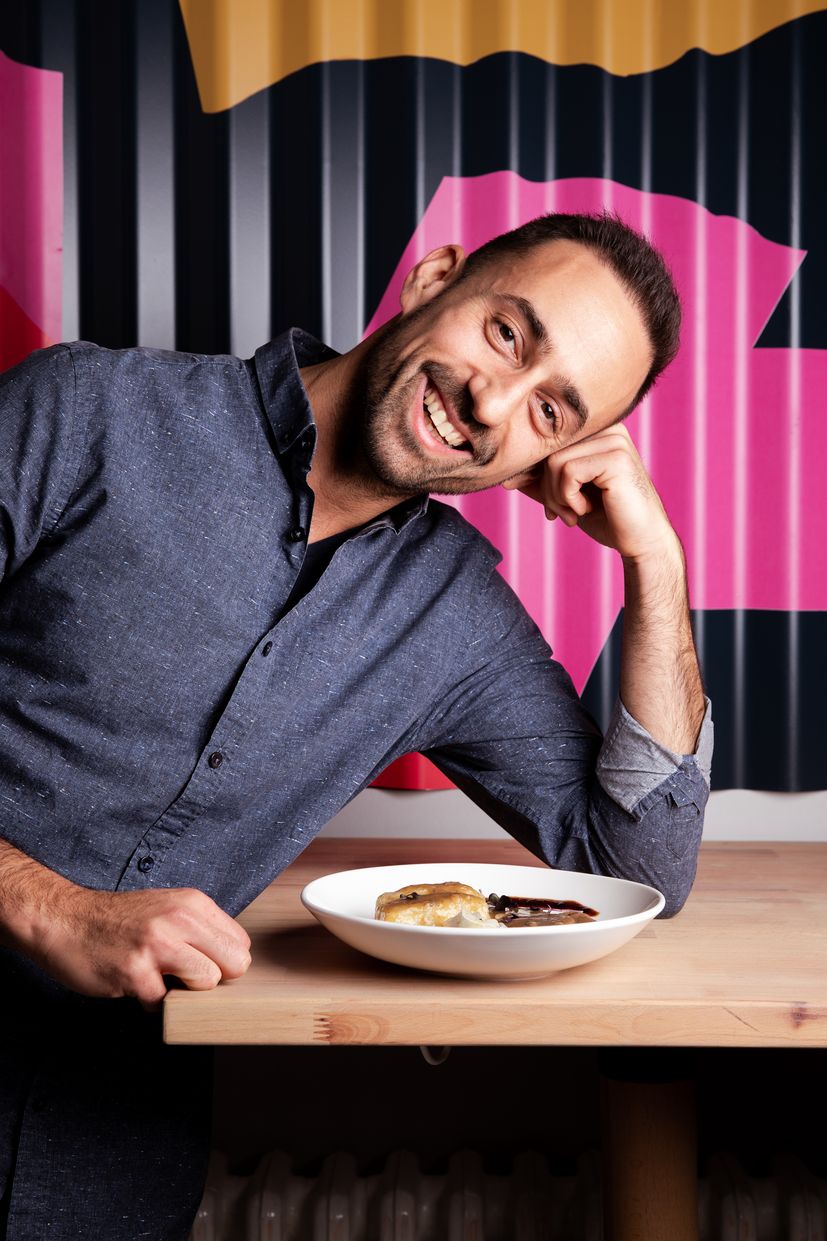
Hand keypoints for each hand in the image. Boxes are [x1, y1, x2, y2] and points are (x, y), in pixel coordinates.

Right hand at [31, 883, 251, 1010]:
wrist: (64, 920)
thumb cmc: (118, 920)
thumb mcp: (167, 908)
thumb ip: (200, 928)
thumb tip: (233, 961)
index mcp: (192, 903)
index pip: (241, 943)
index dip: (222, 961)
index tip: (199, 963)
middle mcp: (179, 919)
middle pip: (236, 964)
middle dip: (213, 979)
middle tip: (185, 977)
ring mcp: (157, 944)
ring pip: (207, 981)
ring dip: (185, 991)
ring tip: (161, 980)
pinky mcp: (135, 971)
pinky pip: (163, 1002)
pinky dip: (149, 1001)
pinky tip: (133, 984)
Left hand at [502, 425, 677, 562]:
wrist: (641, 541)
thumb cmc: (607, 517)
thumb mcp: (566, 496)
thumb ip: (540, 482)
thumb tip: (505, 476)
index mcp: (597, 431)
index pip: (548, 442)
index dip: (533, 471)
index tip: (541, 501)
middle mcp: (608, 428)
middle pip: (548, 449)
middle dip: (544, 487)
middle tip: (557, 514)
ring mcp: (614, 440)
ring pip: (554, 461)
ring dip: (555, 496)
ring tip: (572, 513)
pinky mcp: (615, 457)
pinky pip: (568, 471)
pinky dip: (568, 497)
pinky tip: (585, 509)